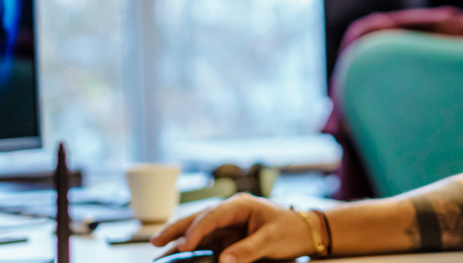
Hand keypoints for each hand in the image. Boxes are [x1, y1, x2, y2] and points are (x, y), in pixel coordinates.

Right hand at [149, 193, 317, 262]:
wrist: (307, 232)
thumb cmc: (292, 230)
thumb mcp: (272, 240)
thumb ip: (248, 250)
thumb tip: (224, 261)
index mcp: (241, 205)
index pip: (214, 215)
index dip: (198, 230)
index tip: (185, 245)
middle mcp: (231, 212)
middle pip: (199, 218)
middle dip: (177, 228)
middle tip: (156, 241)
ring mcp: (229, 224)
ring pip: (199, 229)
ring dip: (180, 238)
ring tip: (159, 247)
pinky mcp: (229, 236)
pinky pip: (207, 241)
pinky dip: (192, 247)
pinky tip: (179, 253)